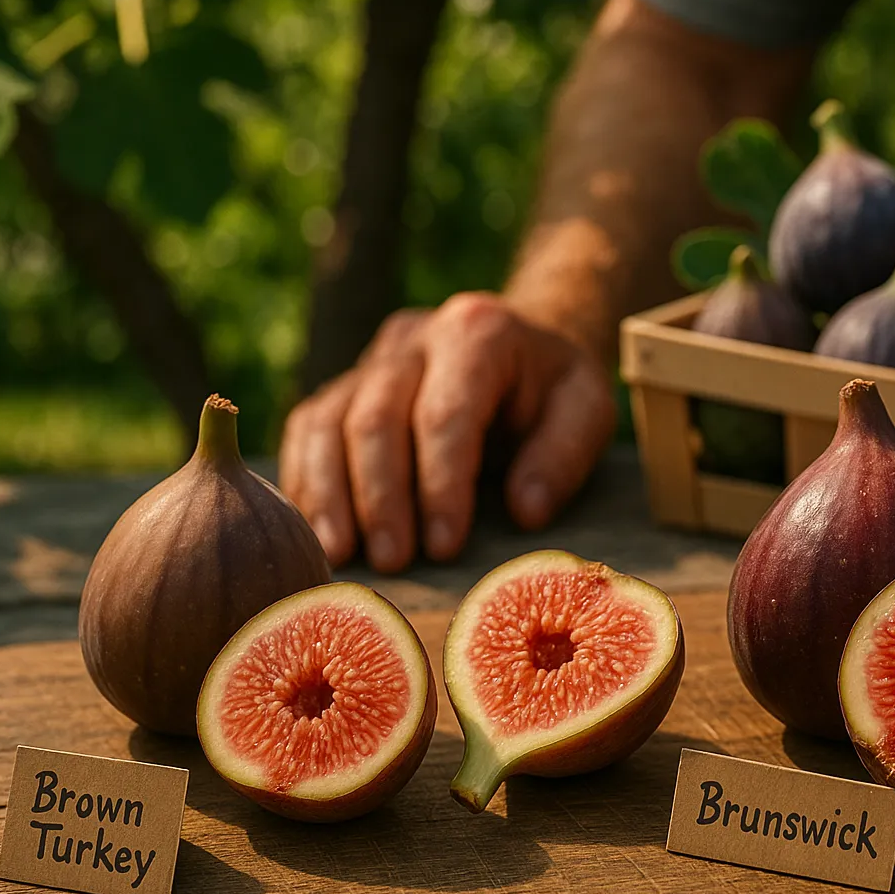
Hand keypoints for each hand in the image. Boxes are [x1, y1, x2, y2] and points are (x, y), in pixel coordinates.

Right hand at [278, 293, 615, 571]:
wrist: (521, 348)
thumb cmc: (554, 390)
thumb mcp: (587, 410)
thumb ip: (563, 455)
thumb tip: (525, 511)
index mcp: (477, 331)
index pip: (445, 413)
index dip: (440, 483)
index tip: (445, 545)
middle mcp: (413, 337)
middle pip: (376, 418)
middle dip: (382, 497)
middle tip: (394, 562)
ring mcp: (370, 359)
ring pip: (328, 423)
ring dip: (331, 495)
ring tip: (341, 556)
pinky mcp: (343, 386)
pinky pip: (307, 431)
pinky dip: (306, 482)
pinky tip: (317, 533)